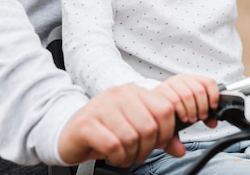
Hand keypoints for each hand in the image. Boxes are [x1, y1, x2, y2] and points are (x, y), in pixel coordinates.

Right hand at [58, 83, 183, 166]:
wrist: (68, 132)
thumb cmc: (105, 129)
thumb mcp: (135, 128)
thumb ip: (159, 136)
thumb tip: (180, 150)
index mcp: (134, 91)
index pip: (165, 109)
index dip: (167, 131)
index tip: (158, 143)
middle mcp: (119, 94)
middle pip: (149, 126)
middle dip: (148, 147)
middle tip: (140, 154)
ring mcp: (101, 107)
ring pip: (131, 137)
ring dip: (132, 154)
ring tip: (126, 156)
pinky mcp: (87, 123)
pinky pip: (113, 145)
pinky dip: (118, 157)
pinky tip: (115, 157)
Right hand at [152, 74, 219, 127]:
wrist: (152, 106)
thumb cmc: (173, 107)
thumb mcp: (191, 108)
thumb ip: (203, 115)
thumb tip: (213, 123)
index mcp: (192, 80)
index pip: (208, 82)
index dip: (214, 95)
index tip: (213, 107)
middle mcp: (182, 79)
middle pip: (199, 90)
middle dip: (202, 107)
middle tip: (201, 116)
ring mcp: (171, 84)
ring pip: (188, 95)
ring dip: (192, 110)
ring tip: (191, 118)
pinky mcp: (162, 91)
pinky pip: (176, 100)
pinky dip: (182, 111)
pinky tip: (182, 117)